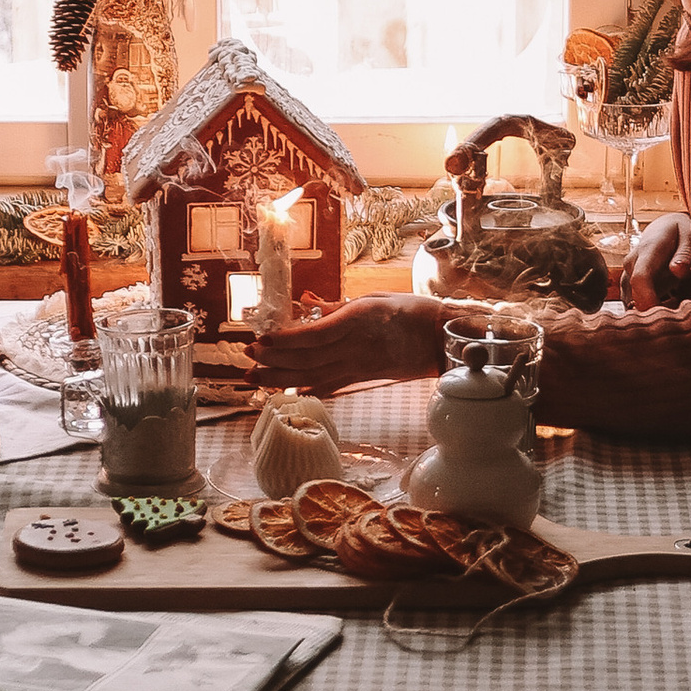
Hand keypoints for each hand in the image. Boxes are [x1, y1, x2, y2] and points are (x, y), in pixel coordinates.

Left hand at [248, 296, 446, 389]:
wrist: (441, 339)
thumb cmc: (411, 312)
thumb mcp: (373, 298)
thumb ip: (337, 305)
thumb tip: (306, 302)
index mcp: (358, 321)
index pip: (313, 336)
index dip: (284, 341)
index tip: (261, 339)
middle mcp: (355, 347)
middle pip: (306, 360)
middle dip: (273, 361)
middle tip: (248, 358)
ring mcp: (359, 367)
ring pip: (312, 378)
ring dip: (281, 380)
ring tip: (255, 378)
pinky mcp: (363, 379)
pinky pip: (330, 387)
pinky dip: (307, 391)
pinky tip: (287, 393)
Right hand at [623, 211, 690, 309]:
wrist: (664, 229)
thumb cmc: (680, 233)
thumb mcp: (688, 237)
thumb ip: (684, 255)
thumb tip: (678, 270)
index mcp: (648, 250)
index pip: (640, 278)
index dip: (648, 300)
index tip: (663, 317)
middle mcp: (631, 263)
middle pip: (639, 297)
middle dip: (659, 309)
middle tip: (682, 310)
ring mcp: (627, 275)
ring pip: (637, 303)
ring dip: (656, 307)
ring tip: (677, 297)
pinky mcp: (627, 285)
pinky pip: (636, 303)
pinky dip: (651, 307)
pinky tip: (668, 300)